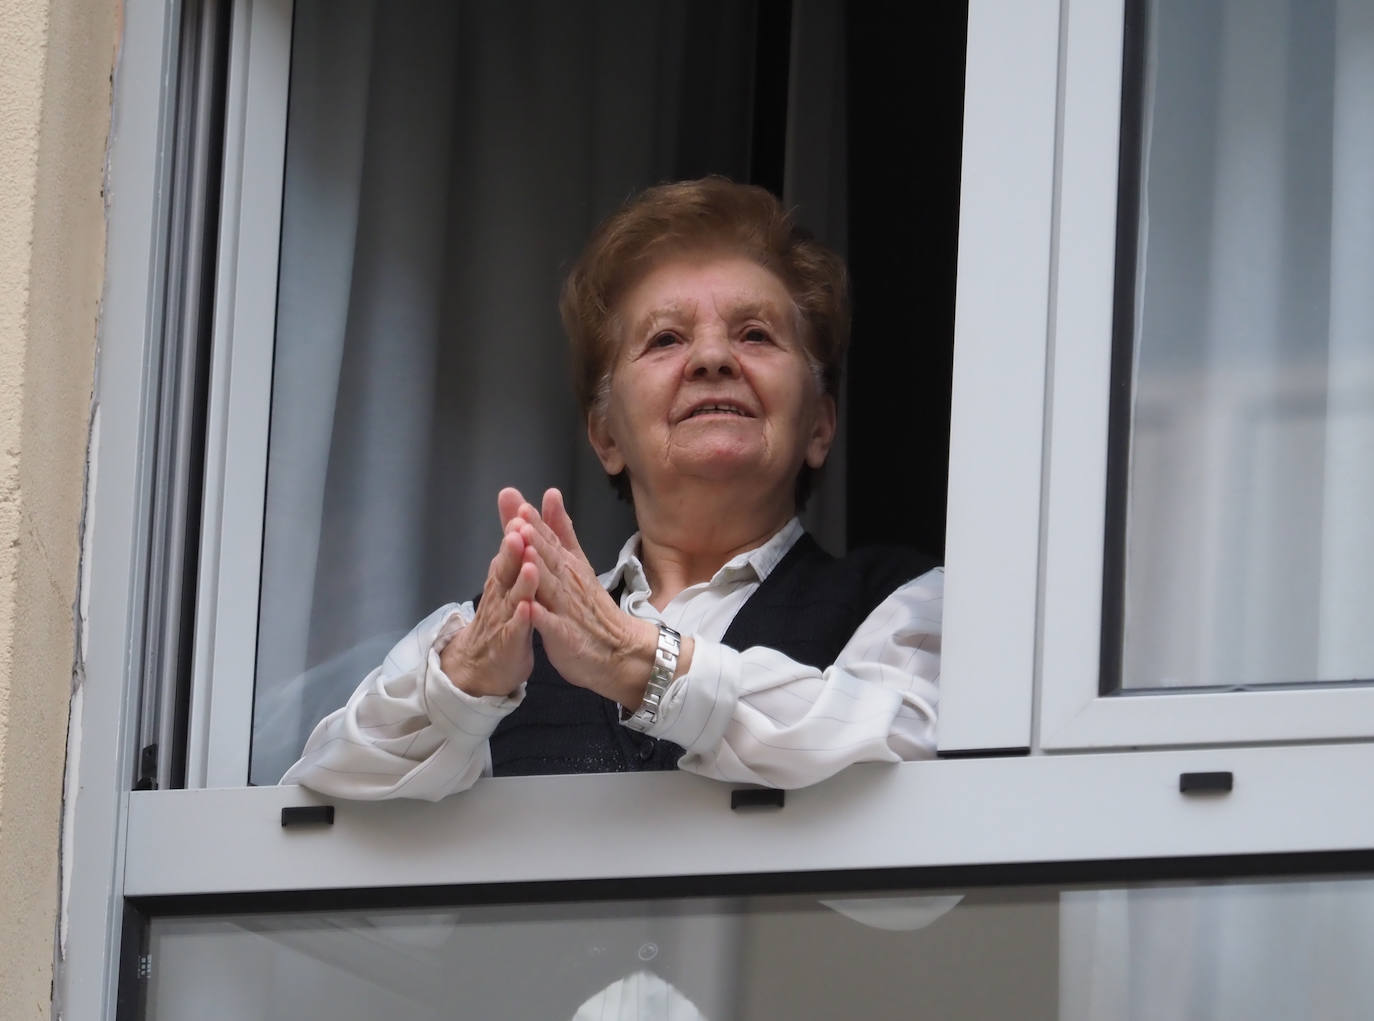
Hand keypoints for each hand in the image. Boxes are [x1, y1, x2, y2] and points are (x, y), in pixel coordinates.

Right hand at [438, 496, 538, 697]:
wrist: (482, 666)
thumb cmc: (502, 618)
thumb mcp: (508, 582)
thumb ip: (514, 552)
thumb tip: (516, 517)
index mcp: (504, 579)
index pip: (510, 551)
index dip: (516, 531)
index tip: (522, 508)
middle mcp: (501, 595)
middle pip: (507, 569)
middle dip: (513, 550)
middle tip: (518, 529)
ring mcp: (503, 619)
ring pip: (512, 597)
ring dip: (521, 582)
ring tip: (530, 565)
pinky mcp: (509, 643)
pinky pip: (516, 630)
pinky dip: (521, 619)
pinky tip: (528, 609)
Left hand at [513, 489, 663, 707]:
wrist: (617, 650)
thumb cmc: (590, 607)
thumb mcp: (577, 562)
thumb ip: (562, 530)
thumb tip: (550, 494)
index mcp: (567, 565)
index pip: (550, 540)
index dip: (535, 522)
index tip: (520, 502)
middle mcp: (567, 583)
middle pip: (549, 558)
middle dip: (535, 537)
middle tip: (521, 516)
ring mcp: (566, 609)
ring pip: (551, 587)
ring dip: (538, 569)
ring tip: (526, 551)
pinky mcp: (566, 636)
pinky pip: (552, 626)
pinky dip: (541, 617)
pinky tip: (530, 609)